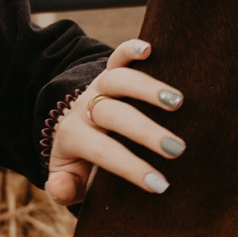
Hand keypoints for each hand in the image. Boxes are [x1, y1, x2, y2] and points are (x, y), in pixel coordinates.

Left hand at [44, 38, 185, 210]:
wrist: (73, 127)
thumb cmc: (80, 161)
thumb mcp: (67, 180)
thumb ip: (63, 188)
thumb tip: (59, 188)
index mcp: (72, 137)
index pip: (102, 151)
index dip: (130, 167)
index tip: (160, 184)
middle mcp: (84, 108)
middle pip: (112, 114)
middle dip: (145, 131)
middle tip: (176, 149)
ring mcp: (97, 87)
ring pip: (118, 80)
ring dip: (147, 88)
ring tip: (178, 102)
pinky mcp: (108, 70)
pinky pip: (117, 56)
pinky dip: (130, 49)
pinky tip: (150, 49)